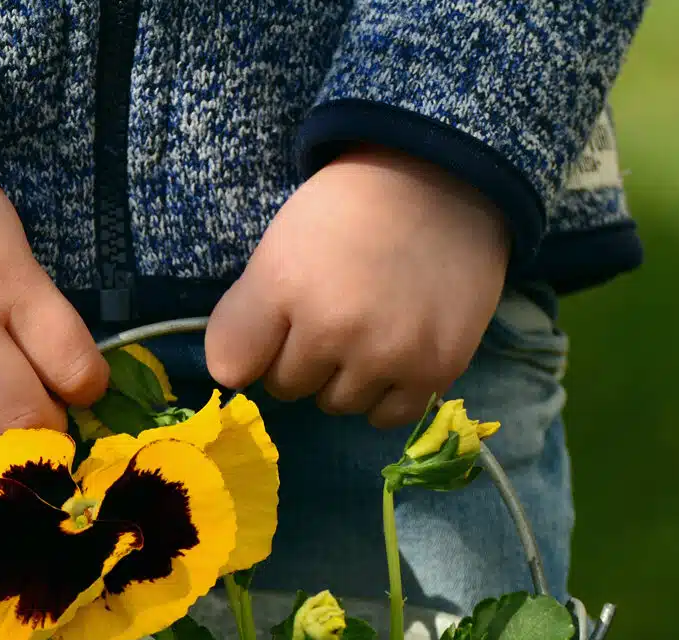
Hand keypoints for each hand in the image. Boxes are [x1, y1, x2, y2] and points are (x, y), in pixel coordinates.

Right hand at [0, 92, 107, 489]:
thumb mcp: (6, 233)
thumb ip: (32, 303)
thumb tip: (56, 372)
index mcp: (9, 282)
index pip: (73, 365)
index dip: (89, 390)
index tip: (83, 392)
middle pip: (22, 416)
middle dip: (48, 438)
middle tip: (48, 436)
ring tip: (9, 462)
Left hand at [205, 147, 509, 426]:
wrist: (447, 183)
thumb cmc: (351, 211)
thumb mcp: (280, 244)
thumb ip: (244, 314)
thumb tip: (232, 377)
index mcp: (284, 284)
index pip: (231, 366)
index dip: (251, 349)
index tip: (275, 328)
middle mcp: (334, 328)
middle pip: (288, 387)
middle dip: (302, 359)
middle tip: (334, 315)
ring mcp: (387, 354)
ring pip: (337, 404)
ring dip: (345, 379)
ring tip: (370, 330)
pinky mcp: (435, 371)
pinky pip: (386, 416)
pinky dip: (385, 395)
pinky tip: (396, 356)